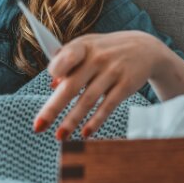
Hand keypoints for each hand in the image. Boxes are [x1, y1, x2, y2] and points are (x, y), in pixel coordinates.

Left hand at [32, 30, 163, 139]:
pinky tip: (85, 133)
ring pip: (88, 100)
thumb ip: (68, 61)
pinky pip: (107, 106)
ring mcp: (112, 72)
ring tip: (60, 136)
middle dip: (53, 108)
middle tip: (38, 127)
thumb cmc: (107, 50)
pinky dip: (96, 121)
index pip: (65, 58)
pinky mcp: (126, 85)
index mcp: (83, 46)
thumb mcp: (88, 47)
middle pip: (72, 86)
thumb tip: (52, 85)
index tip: (51, 85)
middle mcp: (97, 58)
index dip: (56, 70)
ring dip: (72, 120)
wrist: (145, 48)